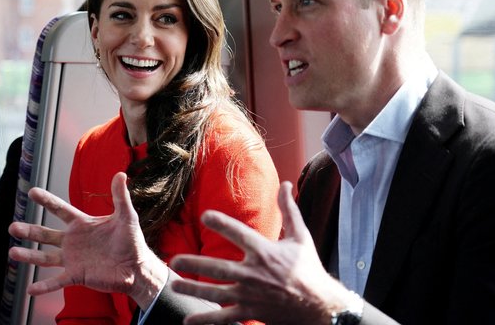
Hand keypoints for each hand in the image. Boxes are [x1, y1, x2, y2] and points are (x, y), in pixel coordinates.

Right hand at [8, 172, 167, 309]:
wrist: (137, 268)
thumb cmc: (133, 241)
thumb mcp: (126, 216)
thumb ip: (120, 196)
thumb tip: (120, 174)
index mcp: (83, 224)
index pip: (60, 210)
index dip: (47, 201)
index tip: (31, 191)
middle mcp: (74, 241)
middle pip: (46, 234)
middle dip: (29, 230)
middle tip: (13, 226)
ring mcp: (73, 259)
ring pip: (45, 257)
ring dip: (29, 256)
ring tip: (13, 252)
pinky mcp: (76, 275)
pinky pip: (56, 281)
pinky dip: (43, 286)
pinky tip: (30, 289)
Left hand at [170, 181, 349, 324]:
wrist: (320, 306)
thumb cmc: (308, 268)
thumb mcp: (301, 237)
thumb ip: (289, 210)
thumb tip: (286, 184)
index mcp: (265, 252)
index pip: (239, 234)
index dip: (222, 223)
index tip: (204, 216)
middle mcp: (254, 274)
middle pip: (219, 268)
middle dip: (195, 263)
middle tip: (174, 260)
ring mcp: (251, 296)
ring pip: (216, 293)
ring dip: (193, 288)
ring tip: (174, 283)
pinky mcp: (251, 313)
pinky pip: (225, 318)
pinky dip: (206, 320)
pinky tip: (189, 320)